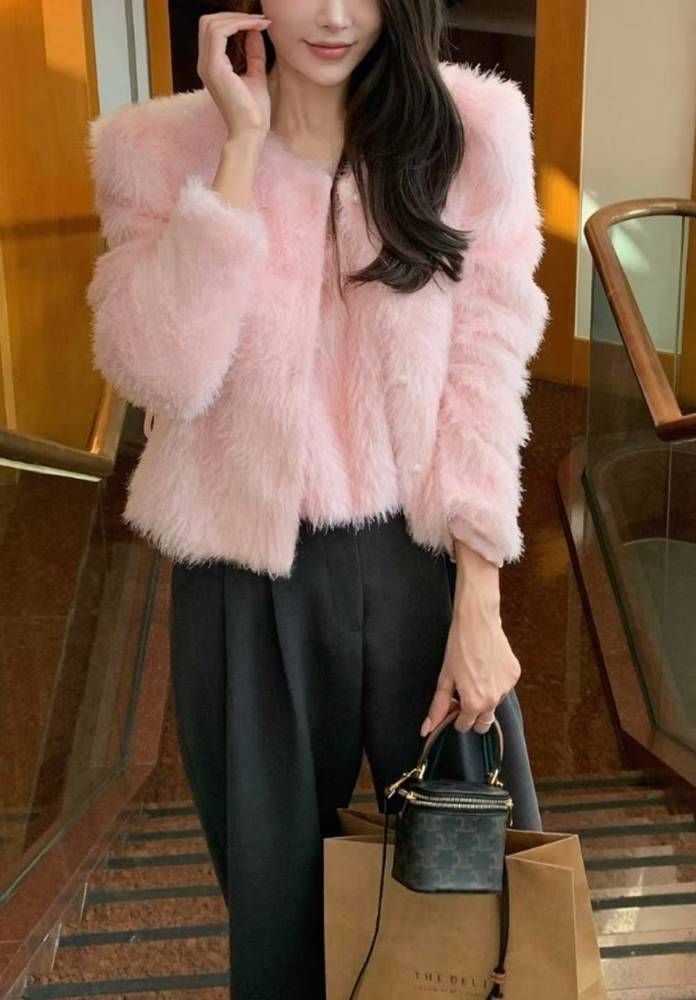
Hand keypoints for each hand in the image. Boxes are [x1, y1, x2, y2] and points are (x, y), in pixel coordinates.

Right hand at [197, 12, 271, 139]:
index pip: (214, 30)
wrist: (250, 133)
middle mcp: (205, 64)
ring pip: (212, 23)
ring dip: (238, 18)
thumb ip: (253, 54)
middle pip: (208, 22)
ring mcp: (207, 66)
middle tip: (259, 20)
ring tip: (259, 22)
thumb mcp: (256, 75)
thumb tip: (255, 32)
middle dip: (234, 15)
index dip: (234, 20)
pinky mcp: (214, 68)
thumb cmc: (253, 112)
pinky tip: (255, 28)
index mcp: (212, 66)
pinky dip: (238, 24)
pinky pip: (220, 33)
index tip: (259, 23)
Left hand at [420, 573, 520, 737]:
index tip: (451, 701)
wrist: (478, 621)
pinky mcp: (515, 675)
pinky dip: (495, 683)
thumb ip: (438, 707)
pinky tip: (486, 666)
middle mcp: (494, 700)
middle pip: (483, 723)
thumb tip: (427, 730)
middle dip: (472, 715)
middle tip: (462, 693)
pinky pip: (503, 688)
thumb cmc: (459, 647)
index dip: (454, 716)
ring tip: (474, 673)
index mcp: (475, 703)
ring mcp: (507, 688)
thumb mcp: (445, 678)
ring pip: (494, 704)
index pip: (464, 726)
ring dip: (484, 697)